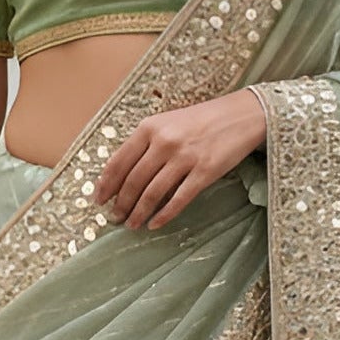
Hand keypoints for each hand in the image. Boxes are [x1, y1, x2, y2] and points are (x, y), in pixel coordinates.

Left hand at [94, 90, 267, 230]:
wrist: (241, 115)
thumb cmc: (202, 120)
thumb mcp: (168, 123)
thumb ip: (146, 144)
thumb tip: (123, 174)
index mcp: (150, 128)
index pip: (119, 161)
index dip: (106, 184)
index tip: (98, 200)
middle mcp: (164, 142)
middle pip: (134, 181)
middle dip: (121, 203)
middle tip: (114, 218)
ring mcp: (185, 157)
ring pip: (153, 193)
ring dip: (138, 212)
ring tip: (131, 224)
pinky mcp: (205, 172)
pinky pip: (179, 199)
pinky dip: (164, 215)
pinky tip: (154, 224)